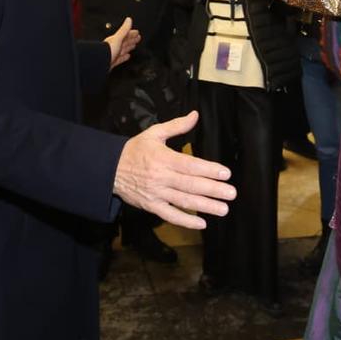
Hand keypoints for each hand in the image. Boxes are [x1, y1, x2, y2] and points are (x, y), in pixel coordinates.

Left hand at [106, 16, 140, 69]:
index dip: (131, 33)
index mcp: (115, 40)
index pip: (125, 35)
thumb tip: (128, 20)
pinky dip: (125, 57)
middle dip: (131, 39)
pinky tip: (128, 56)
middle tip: (137, 38)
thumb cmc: (106, 51)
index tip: (137, 32)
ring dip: (129, 47)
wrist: (100, 63)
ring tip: (133, 46)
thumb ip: (123, 29)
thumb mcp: (117, 38)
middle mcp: (114, 46)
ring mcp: (113, 54)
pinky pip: (121, 58)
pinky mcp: (113, 62)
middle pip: (125, 42)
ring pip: (123, 49)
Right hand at [113, 111, 235, 228]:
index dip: (209, 170)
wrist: (109, 168)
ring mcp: (156, 193)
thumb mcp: (154, 133)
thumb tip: (195, 115)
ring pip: (183, 201)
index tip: (226, 173)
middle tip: (231, 193)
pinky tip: (201, 223)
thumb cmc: (135, 149)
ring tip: (223, 209)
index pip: (190, 165)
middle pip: (190, 185)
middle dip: (213, 190)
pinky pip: (170, 215)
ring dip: (205, 206)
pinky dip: (185, 220)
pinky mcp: (151, 206)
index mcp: (163, 158)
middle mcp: (161, 177)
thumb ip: (177, 126)